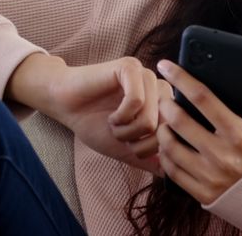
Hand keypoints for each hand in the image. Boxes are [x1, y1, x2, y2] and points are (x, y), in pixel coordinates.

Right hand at [8, 54, 167, 174]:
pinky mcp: (129, 67)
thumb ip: (149, 159)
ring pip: (151, 117)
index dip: (152, 149)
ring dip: (128, 131)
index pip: (176, 134)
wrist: (66, 105)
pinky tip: (112, 116)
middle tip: (121, 137)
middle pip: (166, 128)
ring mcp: (146, 75)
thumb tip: (171, 174)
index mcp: (163, 104)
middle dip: (141, 143)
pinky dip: (121, 116)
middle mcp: (160, 88)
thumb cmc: (94, 124)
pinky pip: (136, 101)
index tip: (132, 146)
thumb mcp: (126, 149)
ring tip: (114, 126)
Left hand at [155, 56, 241, 204]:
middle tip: (164, 97)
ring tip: (166, 121)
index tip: (166, 66)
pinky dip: (165, 155)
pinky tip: (168, 145)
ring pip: (170, 147)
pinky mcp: (203, 194)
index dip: (181, 78)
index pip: (203, 98)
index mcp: (240, 135)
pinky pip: (173, 171)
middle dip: (166, 104)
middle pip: (180, 121)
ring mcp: (210, 177)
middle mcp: (222, 156)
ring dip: (163, 129)